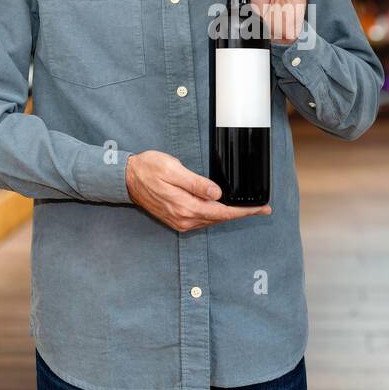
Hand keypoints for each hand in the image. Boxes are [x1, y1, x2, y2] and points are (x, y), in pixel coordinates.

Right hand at [125, 150, 271, 231]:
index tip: (262, 209)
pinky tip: (222, 208)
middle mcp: (184, 218)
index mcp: (186, 206)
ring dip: (229, 215)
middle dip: (242, 213)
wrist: (126, 179)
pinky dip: (216, 215)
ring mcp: (180, 221)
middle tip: (261, 208)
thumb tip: (217, 194)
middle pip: (220, 219)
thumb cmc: (148, 169)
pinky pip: (202, 220)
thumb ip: (196, 183)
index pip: (223, 212)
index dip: (245, 212)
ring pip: (212, 220)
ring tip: (247, 208)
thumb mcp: (173, 169)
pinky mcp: (176, 219)